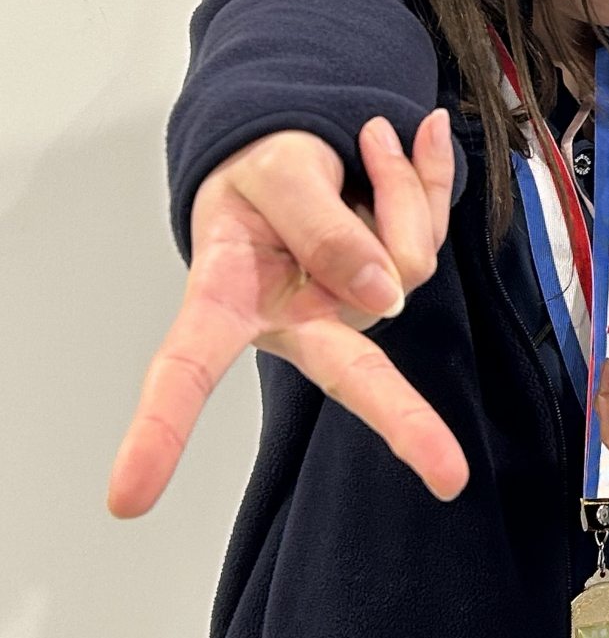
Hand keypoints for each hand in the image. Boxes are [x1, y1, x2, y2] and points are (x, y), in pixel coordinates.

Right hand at [107, 114, 465, 516]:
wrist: (293, 144)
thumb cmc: (261, 173)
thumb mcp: (274, 173)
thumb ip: (324, 228)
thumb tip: (391, 294)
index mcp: (229, 303)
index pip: (185, 370)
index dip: (159, 430)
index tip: (126, 498)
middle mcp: (299, 320)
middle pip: (352, 372)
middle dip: (405, 420)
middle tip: (452, 479)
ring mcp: (355, 308)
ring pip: (408, 253)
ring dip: (397, 181)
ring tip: (365, 144)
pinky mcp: (398, 284)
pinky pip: (433, 227)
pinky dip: (425, 174)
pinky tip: (411, 139)